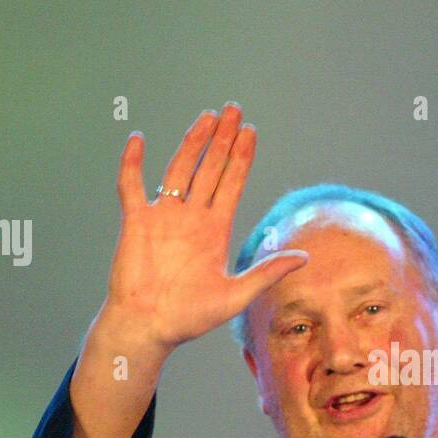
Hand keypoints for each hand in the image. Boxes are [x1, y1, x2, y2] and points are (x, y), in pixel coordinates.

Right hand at [105, 103, 307, 349]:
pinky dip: (133, 164)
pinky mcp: (136, 223)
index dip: (241, 157)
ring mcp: (163, 217)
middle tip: (233, 109)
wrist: (149, 328)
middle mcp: (191, 218)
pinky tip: (139, 140)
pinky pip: (132, 187)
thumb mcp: (237, 294)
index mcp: (214, 231)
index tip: (250, 131)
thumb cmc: (190, 317)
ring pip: (179, 169)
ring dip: (192, 143)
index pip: (231, 183)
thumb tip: (305, 258)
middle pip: (210, 168)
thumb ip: (268, 272)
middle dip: (222, 139)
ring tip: (207, 117)